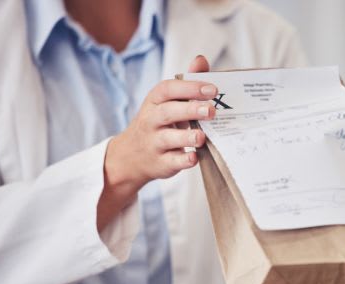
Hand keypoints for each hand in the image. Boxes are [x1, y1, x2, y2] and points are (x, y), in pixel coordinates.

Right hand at [97, 56, 214, 230]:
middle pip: (168, 112)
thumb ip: (187, 83)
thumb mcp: (168, 102)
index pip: (168, 89)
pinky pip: (171, 162)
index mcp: (155, 101)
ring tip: (202, 136)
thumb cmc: (159, 123)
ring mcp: (154, 142)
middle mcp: (152, 120)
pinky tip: (194, 157)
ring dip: (186, 136)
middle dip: (190, 110)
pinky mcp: (160, 163)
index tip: (213, 89)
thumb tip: (201, 60)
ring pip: (168, 138)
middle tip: (212, 110)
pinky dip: (183, 160)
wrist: (132, 156)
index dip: (190, 87)